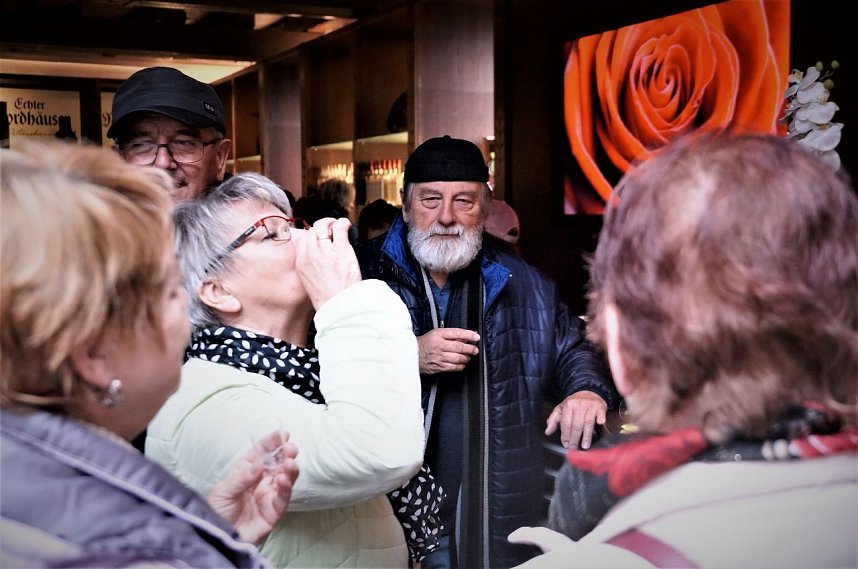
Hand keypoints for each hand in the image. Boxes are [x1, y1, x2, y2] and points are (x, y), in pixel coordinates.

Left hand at [207, 430, 298, 544]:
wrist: (217, 539)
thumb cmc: (217, 512)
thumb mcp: (223, 491)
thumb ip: (242, 478)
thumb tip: (259, 463)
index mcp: (247, 471)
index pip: (262, 453)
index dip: (272, 442)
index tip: (283, 434)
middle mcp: (261, 480)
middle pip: (278, 463)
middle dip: (286, 454)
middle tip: (290, 449)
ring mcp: (269, 495)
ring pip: (286, 477)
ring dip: (290, 468)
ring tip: (289, 463)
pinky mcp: (274, 511)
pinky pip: (284, 497)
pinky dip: (286, 487)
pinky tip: (283, 480)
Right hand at [295, 217, 361, 308]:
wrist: (338, 304)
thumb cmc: (328, 297)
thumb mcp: (309, 282)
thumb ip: (310, 266)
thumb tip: (315, 257)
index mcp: (301, 263)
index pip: (301, 239)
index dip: (310, 235)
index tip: (317, 237)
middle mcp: (311, 254)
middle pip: (311, 230)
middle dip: (321, 227)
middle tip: (329, 230)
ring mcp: (325, 250)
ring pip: (323, 226)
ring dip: (331, 223)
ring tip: (337, 226)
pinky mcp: (341, 249)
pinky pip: (340, 228)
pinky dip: (343, 223)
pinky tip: (347, 226)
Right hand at [417, 327, 479, 373]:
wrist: (410, 355)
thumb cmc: (423, 344)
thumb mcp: (434, 334)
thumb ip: (449, 335)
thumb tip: (464, 338)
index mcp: (437, 335)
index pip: (456, 333)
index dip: (468, 334)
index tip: (476, 336)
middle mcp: (438, 346)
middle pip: (459, 347)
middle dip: (470, 348)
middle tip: (475, 349)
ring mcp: (439, 357)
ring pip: (458, 358)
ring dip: (466, 357)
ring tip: (468, 356)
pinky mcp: (438, 367)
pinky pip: (454, 367)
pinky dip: (460, 366)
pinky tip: (462, 364)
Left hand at [544, 391, 606, 449]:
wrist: (589, 391)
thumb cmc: (574, 403)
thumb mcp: (561, 408)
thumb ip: (553, 420)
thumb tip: (548, 432)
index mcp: (568, 405)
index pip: (566, 423)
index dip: (565, 435)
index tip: (566, 444)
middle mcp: (579, 405)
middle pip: (576, 425)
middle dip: (575, 438)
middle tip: (574, 448)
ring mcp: (590, 405)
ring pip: (588, 422)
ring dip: (587, 435)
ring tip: (585, 446)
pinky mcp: (600, 406)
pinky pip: (600, 414)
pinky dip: (600, 420)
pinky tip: (600, 425)